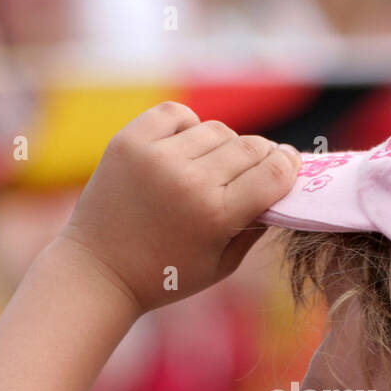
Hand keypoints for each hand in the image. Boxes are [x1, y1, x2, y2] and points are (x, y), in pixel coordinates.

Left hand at [60, 102, 300, 313]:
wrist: (99, 271)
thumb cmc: (167, 276)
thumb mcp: (222, 264)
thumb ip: (256, 225)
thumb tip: (284, 186)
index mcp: (216, 216)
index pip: (274, 172)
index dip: (290, 166)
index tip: (291, 165)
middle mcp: (188, 181)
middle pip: (250, 147)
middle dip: (262, 156)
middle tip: (256, 168)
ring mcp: (156, 157)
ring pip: (216, 129)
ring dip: (224, 145)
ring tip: (213, 167)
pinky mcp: (129, 141)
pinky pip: (177, 114)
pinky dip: (188, 127)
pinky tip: (183, 149)